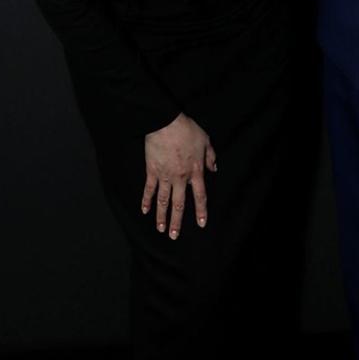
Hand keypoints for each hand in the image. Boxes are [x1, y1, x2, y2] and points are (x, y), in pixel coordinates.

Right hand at [142, 113, 217, 236]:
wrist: (166, 123)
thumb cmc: (187, 130)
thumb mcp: (205, 141)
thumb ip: (210, 157)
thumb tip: (214, 168)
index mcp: (195, 171)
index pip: (200, 196)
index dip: (200, 211)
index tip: (201, 224)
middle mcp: (180, 178)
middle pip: (179, 204)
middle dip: (177, 222)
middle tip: (174, 236)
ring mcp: (165, 176)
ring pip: (163, 200)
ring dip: (161, 216)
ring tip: (160, 229)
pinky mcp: (152, 171)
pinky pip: (149, 189)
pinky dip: (146, 200)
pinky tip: (144, 211)